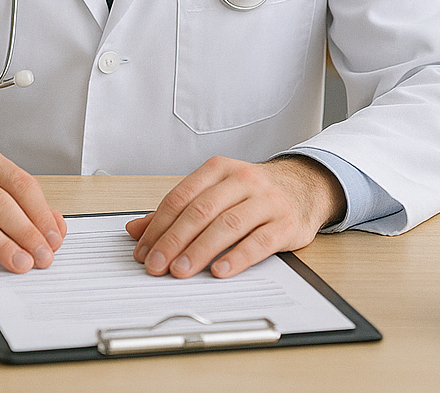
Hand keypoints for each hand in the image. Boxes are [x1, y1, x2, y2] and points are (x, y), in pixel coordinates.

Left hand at [125, 155, 344, 279]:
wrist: (303, 186)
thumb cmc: (251, 192)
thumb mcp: (214, 192)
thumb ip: (177, 211)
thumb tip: (136, 230)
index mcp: (218, 169)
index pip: (181, 197)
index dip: (158, 225)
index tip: (143, 250)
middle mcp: (241, 180)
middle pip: (201, 211)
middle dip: (174, 240)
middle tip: (156, 265)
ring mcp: (265, 200)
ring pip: (227, 225)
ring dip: (200, 250)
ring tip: (181, 271)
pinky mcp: (285, 223)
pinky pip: (259, 241)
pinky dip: (238, 257)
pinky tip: (220, 270)